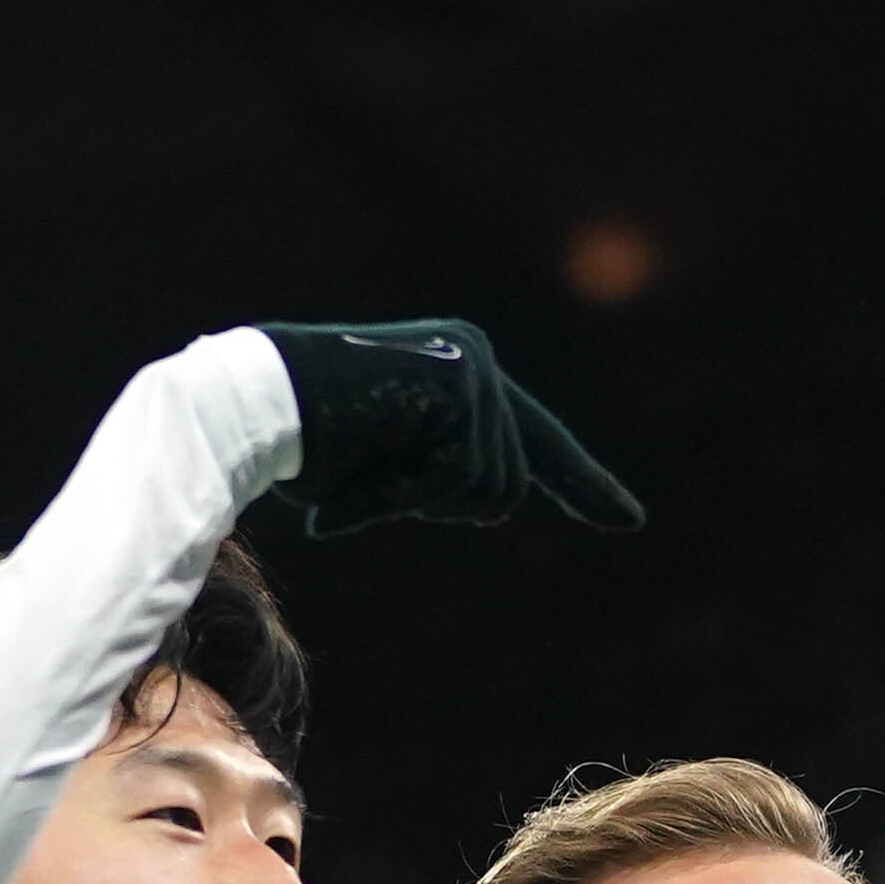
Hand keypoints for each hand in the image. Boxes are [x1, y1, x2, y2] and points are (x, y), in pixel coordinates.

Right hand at [259, 319, 644, 538]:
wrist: (256, 405)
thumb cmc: (306, 442)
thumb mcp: (391, 465)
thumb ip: (446, 477)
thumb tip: (491, 505)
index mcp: (469, 374)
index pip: (540, 444)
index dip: (583, 486)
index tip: (629, 521)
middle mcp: (482, 361)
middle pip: (507, 488)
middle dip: (440, 506)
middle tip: (372, 478)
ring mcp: (475, 370)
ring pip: (487, 490)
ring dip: (419, 500)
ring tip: (361, 462)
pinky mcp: (461, 385)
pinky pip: (458, 478)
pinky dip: (406, 491)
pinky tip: (366, 460)